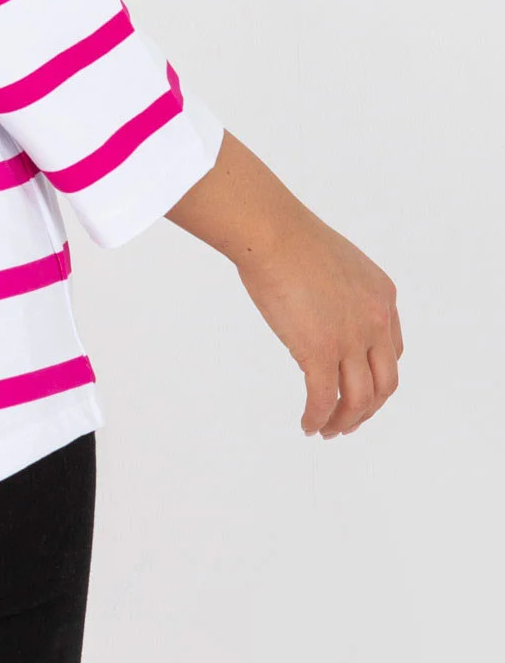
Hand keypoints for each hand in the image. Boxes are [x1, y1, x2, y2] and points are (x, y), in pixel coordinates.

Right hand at [236, 211, 402, 437]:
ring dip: (345, 422)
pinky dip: (318, 418)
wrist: (271, 231)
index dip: (377, 377)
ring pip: (360, 400)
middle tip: (348, 421)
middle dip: (367, 409)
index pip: (392, 352)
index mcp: (383, 297)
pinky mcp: (320, 352)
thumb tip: (321, 313)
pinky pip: (324, 399)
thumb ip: (340, 292)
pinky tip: (308, 425)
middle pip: (384, 383)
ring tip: (327, 431)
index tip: (359, 388)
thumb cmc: (288, 236)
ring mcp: (351, 339)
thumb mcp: (335, 262)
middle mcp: (376, 321)